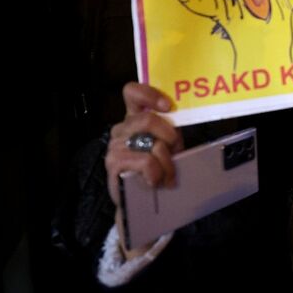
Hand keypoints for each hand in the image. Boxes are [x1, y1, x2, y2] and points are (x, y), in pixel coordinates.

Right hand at [106, 83, 183, 206]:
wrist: (138, 200)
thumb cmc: (156, 168)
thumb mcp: (166, 145)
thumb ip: (170, 132)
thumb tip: (179, 127)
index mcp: (134, 118)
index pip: (132, 92)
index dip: (149, 94)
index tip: (167, 106)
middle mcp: (122, 128)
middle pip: (149, 119)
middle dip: (170, 137)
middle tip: (175, 153)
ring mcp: (115, 145)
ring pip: (153, 144)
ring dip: (167, 163)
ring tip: (168, 176)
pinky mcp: (114, 162)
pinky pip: (146, 162)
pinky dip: (157, 174)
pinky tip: (155, 182)